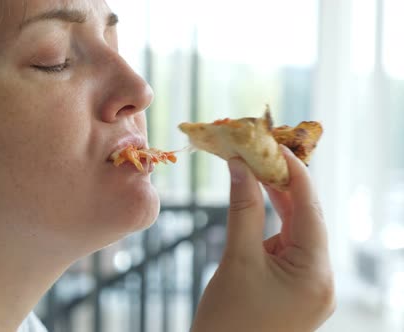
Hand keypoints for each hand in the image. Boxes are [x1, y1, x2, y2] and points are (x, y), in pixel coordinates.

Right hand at [191, 145, 334, 331]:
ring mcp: (310, 287)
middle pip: (307, 218)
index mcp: (316, 273)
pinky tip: (258, 206)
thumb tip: (240, 167)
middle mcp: (322, 279)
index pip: (310, 209)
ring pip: (297, 232)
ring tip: (255, 172)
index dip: (292, 172)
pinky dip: (273, 226)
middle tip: (260, 153)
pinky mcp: (296, 290)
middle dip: (283, 184)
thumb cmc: (226, 321)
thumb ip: (243, 210)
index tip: (273, 143)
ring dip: (277, 203)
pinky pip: (289, 249)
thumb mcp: (236, 260)